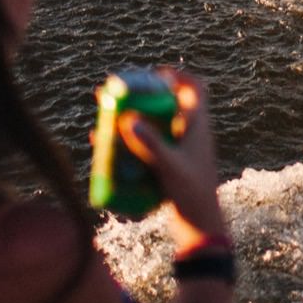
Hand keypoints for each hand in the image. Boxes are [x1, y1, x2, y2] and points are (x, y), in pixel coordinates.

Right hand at [118, 69, 226, 250]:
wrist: (200, 229)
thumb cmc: (192, 195)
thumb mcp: (170, 167)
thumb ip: (151, 145)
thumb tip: (128, 120)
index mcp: (198, 127)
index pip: (196, 90)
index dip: (178, 76)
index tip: (154, 74)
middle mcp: (190, 135)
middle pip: (166, 107)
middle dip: (139, 100)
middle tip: (114, 96)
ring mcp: (178, 153)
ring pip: (153, 129)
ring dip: (129, 123)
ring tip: (102, 122)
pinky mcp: (168, 169)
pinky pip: (145, 150)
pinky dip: (127, 146)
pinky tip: (105, 149)